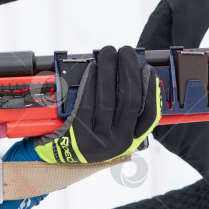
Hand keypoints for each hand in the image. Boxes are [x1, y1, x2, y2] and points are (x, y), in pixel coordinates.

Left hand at [34, 46, 161, 163]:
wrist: (57, 157)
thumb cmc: (86, 137)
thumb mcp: (110, 132)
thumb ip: (122, 112)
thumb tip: (131, 75)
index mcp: (130, 142)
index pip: (149, 115)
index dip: (152, 90)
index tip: (148, 69)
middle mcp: (117, 143)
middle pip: (129, 101)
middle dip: (129, 71)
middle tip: (127, 51)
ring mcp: (98, 140)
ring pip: (108, 99)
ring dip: (109, 71)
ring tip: (109, 52)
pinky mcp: (78, 134)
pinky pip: (87, 103)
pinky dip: (91, 82)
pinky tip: (93, 68)